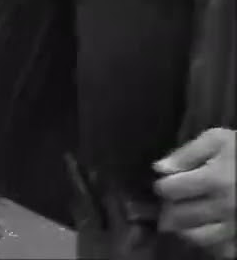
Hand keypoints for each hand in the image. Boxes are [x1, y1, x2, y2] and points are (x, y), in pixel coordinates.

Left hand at [155, 128, 235, 255]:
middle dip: (171, 207)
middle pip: (178, 216)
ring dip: (185, 227)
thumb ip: (187, 153)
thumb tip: (160, 169)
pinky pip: (219, 249)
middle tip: (177, 200)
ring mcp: (236, 226)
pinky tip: (208, 227)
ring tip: (188, 215)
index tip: (169, 182)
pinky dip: (209, 243)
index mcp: (215, 180)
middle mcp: (225, 207)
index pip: (169, 190)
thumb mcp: (218, 140)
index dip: (163, 185)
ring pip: (196, 237)